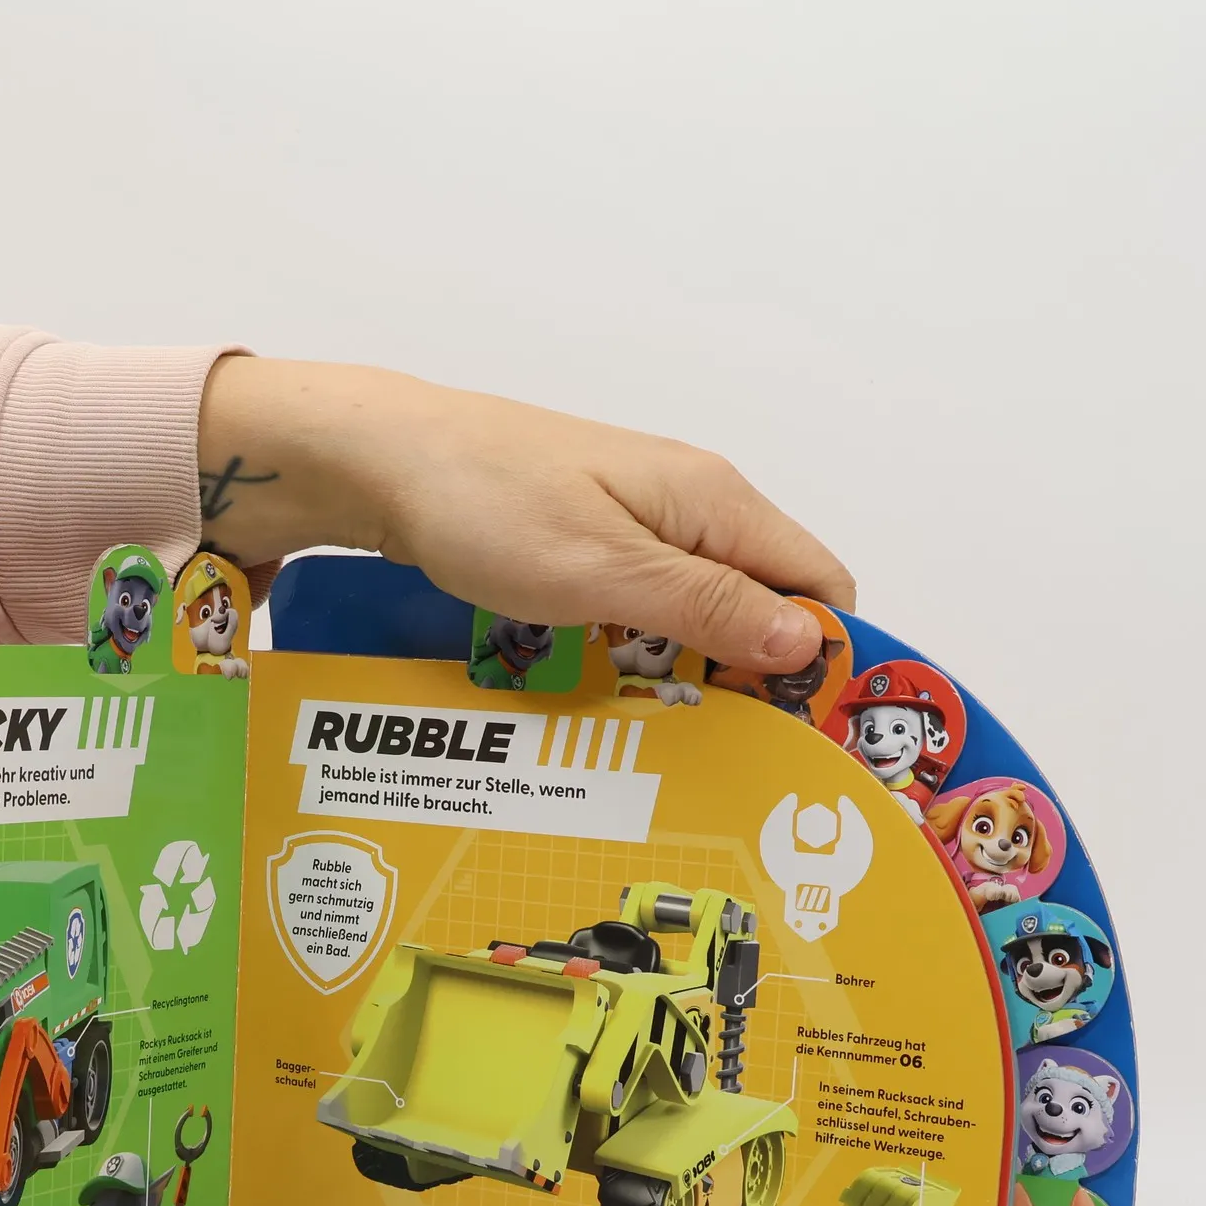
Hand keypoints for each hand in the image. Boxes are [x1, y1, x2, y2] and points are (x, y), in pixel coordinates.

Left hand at [198, 357, 854, 669]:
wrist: (384, 459)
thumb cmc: (491, 506)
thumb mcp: (609, 572)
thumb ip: (710, 606)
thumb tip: (810, 640)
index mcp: (716, 501)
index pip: (819, 582)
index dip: (820, 656)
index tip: (793, 729)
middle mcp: (692, 502)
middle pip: (764, 598)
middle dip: (755, 670)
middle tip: (722, 746)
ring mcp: (639, 516)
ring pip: (701, 603)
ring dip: (693, 663)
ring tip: (665, 728)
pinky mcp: (592, 533)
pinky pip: (646, 599)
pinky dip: (642, 644)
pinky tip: (612, 686)